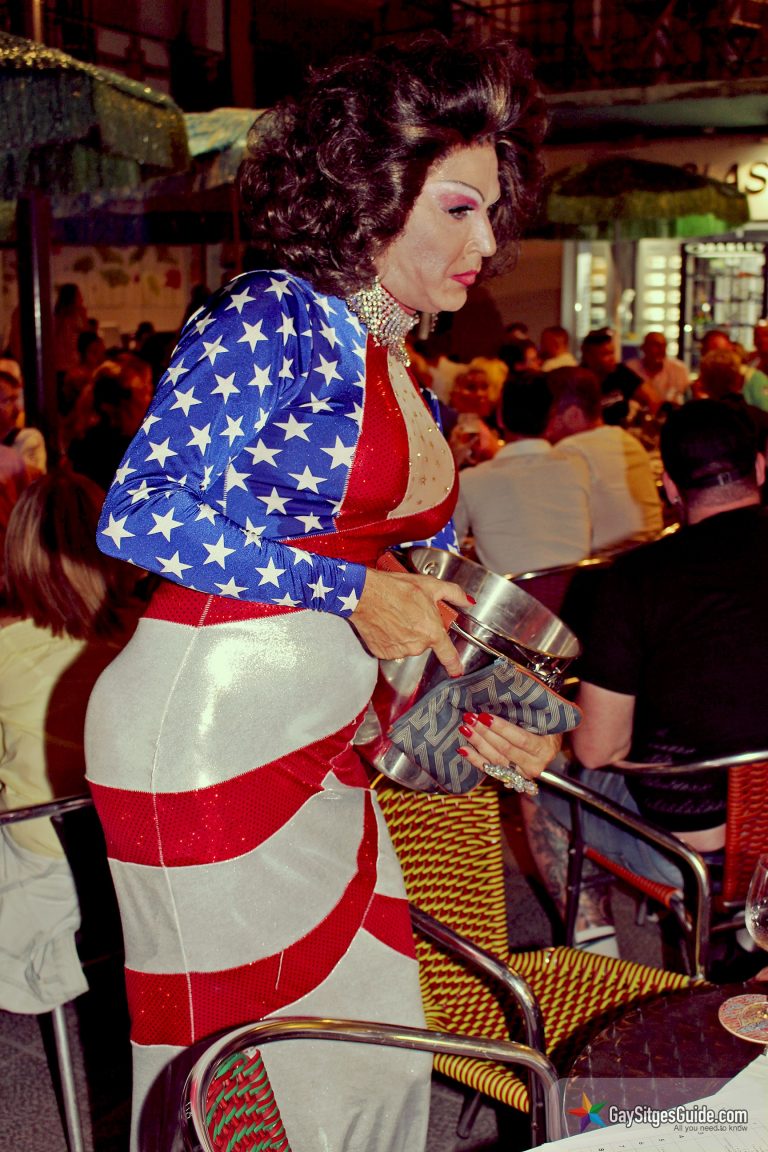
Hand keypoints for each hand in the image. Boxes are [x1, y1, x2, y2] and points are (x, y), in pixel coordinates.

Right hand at [350, 567, 473, 676]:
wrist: (364, 594)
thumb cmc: (394, 588)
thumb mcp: (430, 585)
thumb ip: (454, 594)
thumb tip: (468, 601)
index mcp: (431, 632)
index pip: (448, 654)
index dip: (454, 664)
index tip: (457, 670)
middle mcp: (416, 646)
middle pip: (425, 642)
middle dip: (421, 629)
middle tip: (411, 612)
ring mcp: (398, 651)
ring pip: (408, 645)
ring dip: (405, 634)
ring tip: (396, 615)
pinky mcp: (382, 653)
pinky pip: (392, 648)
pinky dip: (390, 638)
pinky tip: (386, 624)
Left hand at [457, 712, 561, 782]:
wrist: (550, 747)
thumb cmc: (546, 728)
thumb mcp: (544, 720)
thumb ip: (527, 714)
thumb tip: (503, 697)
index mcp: (545, 749)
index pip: (520, 739)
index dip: (501, 728)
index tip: (484, 716)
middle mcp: (535, 765)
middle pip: (505, 749)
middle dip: (485, 733)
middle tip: (470, 718)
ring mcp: (522, 774)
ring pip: (495, 759)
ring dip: (478, 743)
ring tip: (465, 728)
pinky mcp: (510, 778)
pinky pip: (489, 769)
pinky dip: (475, 759)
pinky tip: (463, 749)